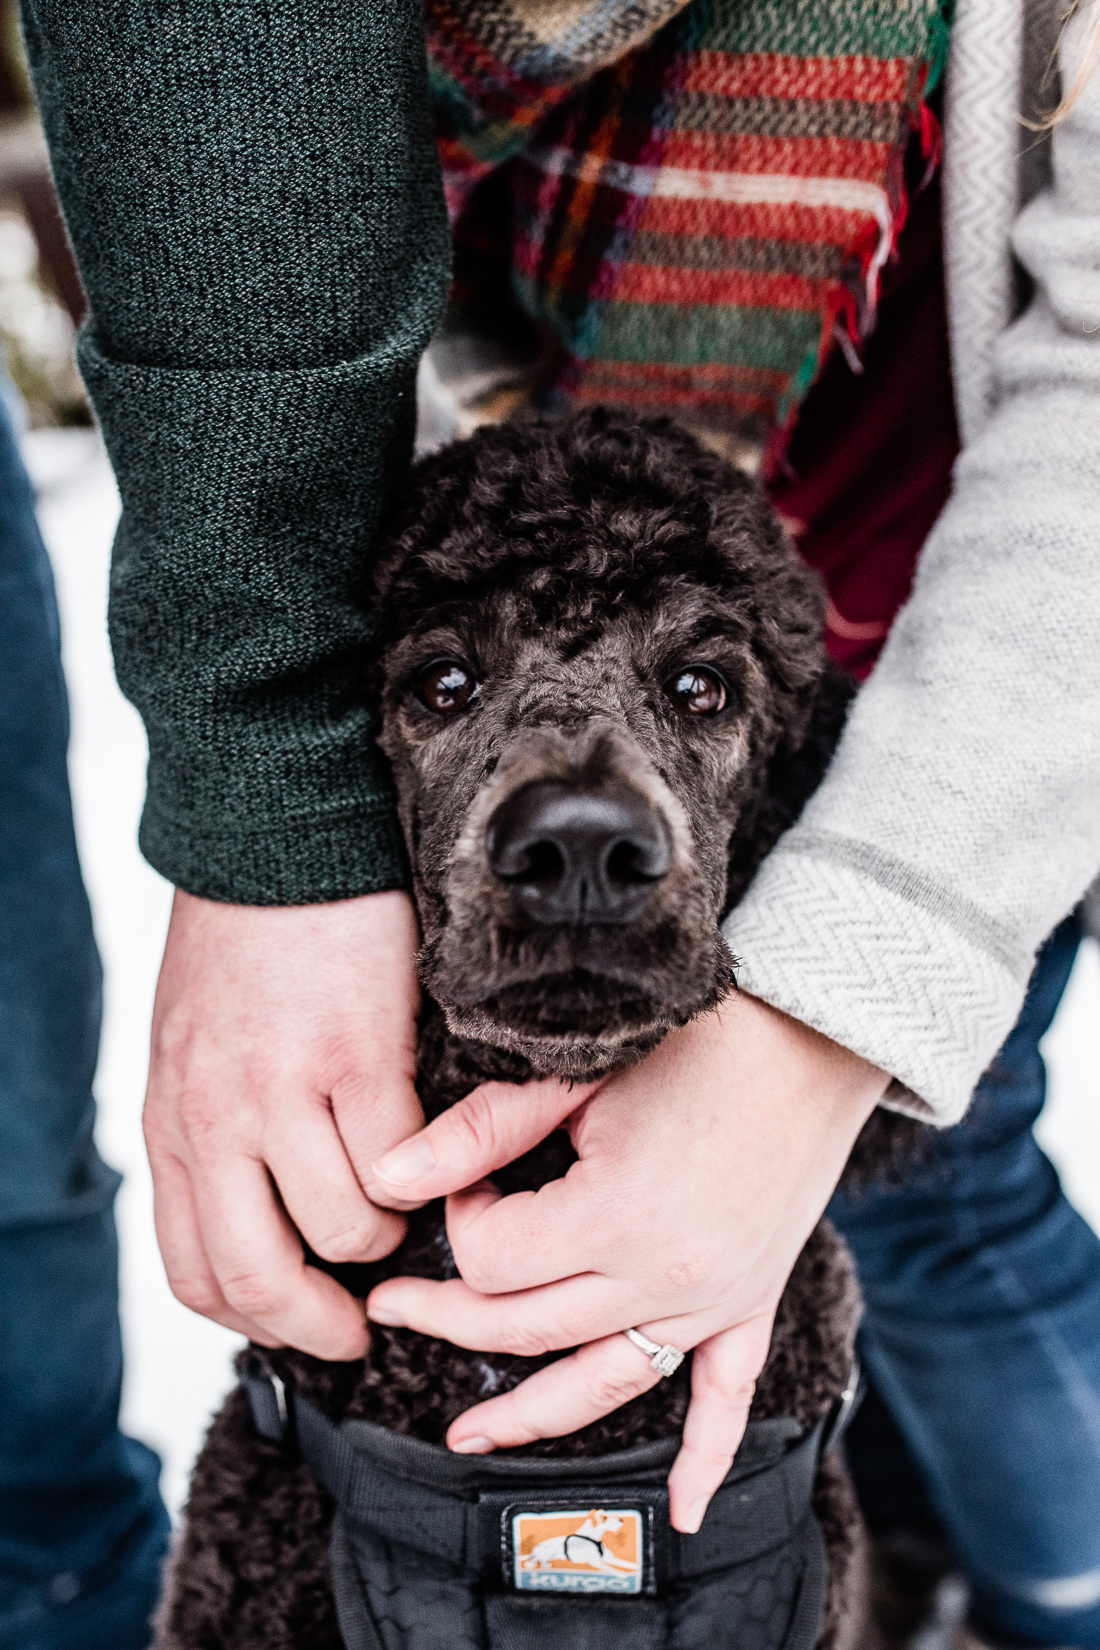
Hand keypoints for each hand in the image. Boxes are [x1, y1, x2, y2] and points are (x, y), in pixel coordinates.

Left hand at [144, 888, 421, 1357]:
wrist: (278, 838)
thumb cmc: (245, 939)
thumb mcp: (193, 1048)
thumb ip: (215, 1130)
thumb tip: (268, 1212)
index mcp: (174, 1122)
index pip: (197, 1271)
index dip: (259, 1318)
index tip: (306, 1324)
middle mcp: (216, 1118)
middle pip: (260, 1277)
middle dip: (321, 1321)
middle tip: (361, 1322)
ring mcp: (283, 1090)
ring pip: (344, 1230)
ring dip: (385, 1230)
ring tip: (405, 1195)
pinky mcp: (357, 1054)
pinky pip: (398, 1162)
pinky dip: (425, 1169)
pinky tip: (434, 1140)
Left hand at [365, 994, 886, 1530]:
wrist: (811, 1038)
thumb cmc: (693, 1041)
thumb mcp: (577, 1074)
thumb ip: (479, 1130)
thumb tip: (387, 1173)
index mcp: (613, 1218)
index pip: (491, 1259)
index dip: (458, 1218)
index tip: (467, 1173)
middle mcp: (662, 1279)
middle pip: (524, 1330)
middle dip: (448, 1316)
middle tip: (395, 1305)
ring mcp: (711, 1303)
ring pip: (600, 1385)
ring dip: (528, 1418)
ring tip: (464, 1438)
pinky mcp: (749, 1303)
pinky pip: (725, 1401)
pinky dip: (705, 1460)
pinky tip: (681, 1512)